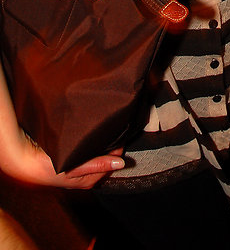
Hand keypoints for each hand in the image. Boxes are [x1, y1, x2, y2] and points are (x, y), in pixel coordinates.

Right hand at [2, 132, 124, 188]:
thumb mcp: (75, 167)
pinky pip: (89, 151)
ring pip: (98, 153)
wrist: (27, 162)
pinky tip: (91, 135)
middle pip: (106, 158)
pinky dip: (93, 143)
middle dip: (111, 146)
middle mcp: (86, 175)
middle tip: (115, 130)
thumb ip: (97, 164)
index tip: (121, 134)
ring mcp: (80, 167)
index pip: (112, 163)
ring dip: (102, 143)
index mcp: (89, 180)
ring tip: (105, 130)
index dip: (118, 148)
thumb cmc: (48, 168)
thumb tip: (121, 163)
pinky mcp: (74, 160)